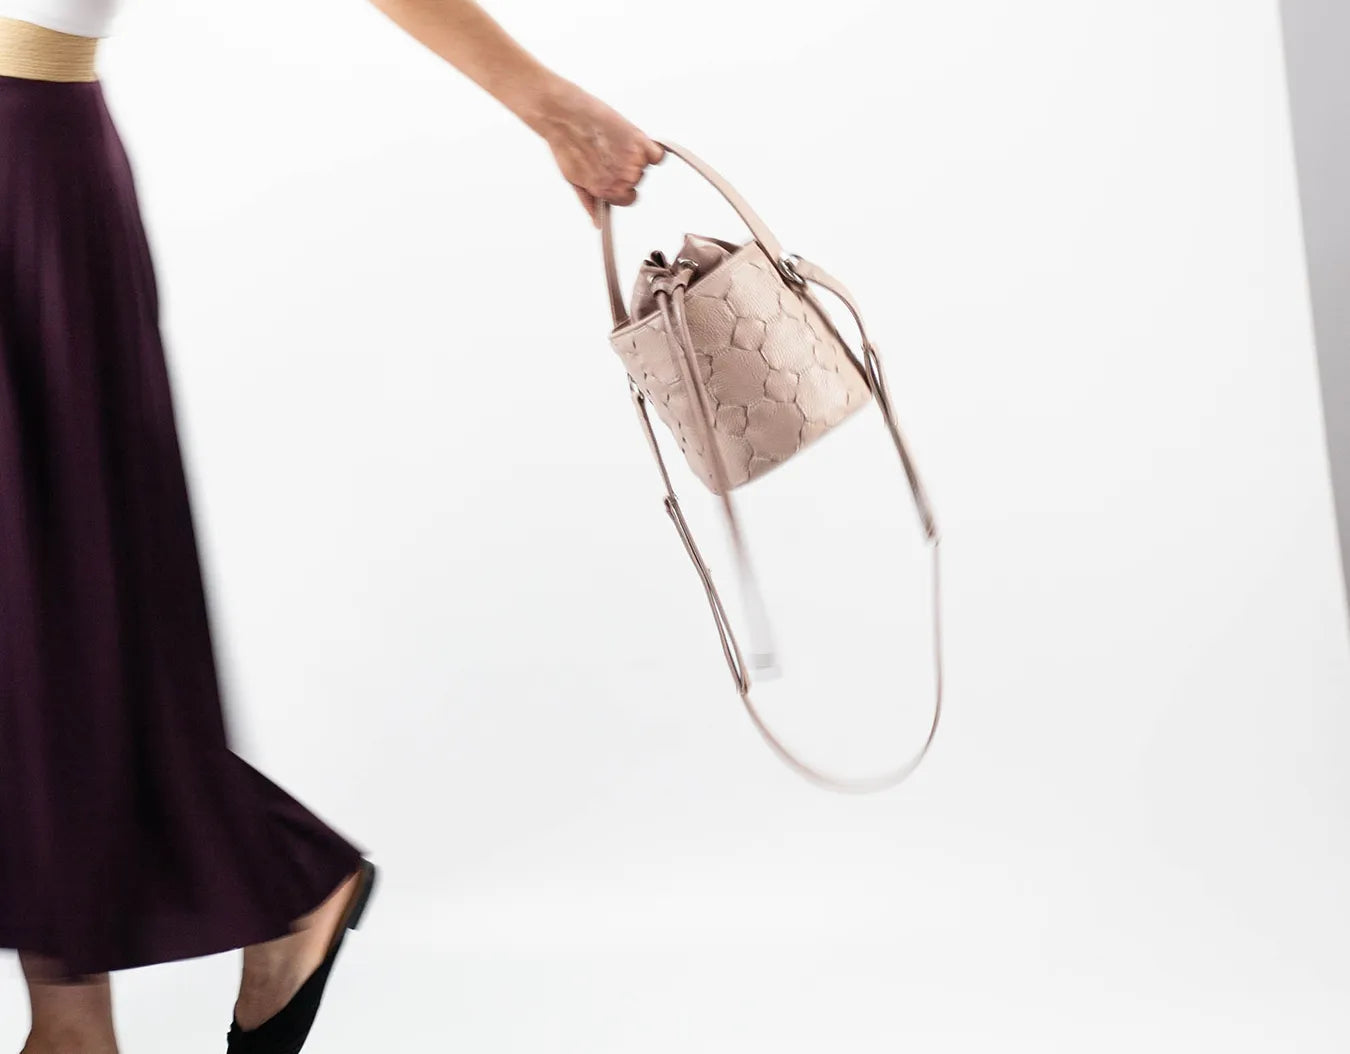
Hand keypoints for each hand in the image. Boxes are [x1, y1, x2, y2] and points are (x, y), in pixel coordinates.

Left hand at [533, 80, 664, 226]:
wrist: (565, 116)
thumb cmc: (565, 144)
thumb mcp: (574, 181)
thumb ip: (590, 203)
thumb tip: (598, 222)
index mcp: (607, 191)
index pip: (628, 199)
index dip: (620, 186)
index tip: (613, 174)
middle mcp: (623, 179)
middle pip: (636, 180)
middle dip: (625, 168)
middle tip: (609, 152)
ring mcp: (634, 160)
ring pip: (645, 165)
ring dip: (634, 155)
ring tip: (613, 141)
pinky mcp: (640, 141)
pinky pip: (658, 155)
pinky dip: (652, 150)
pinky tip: (635, 141)